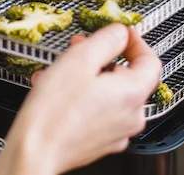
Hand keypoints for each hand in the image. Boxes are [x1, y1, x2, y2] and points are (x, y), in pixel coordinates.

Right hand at [0, 24, 161, 174]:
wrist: (33, 151)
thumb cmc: (54, 112)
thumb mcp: (80, 60)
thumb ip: (106, 40)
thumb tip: (120, 33)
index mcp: (132, 93)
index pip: (150, 60)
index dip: (134, 41)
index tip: (120, 32)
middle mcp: (130, 116)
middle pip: (127, 76)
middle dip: (103, 58)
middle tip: (81, 47)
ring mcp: (115, 132)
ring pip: (108, 94)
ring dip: (87, 76)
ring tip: (59, 71)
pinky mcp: (98, 142)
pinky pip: (96, 111)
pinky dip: (80, 97)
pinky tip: (55, 92)